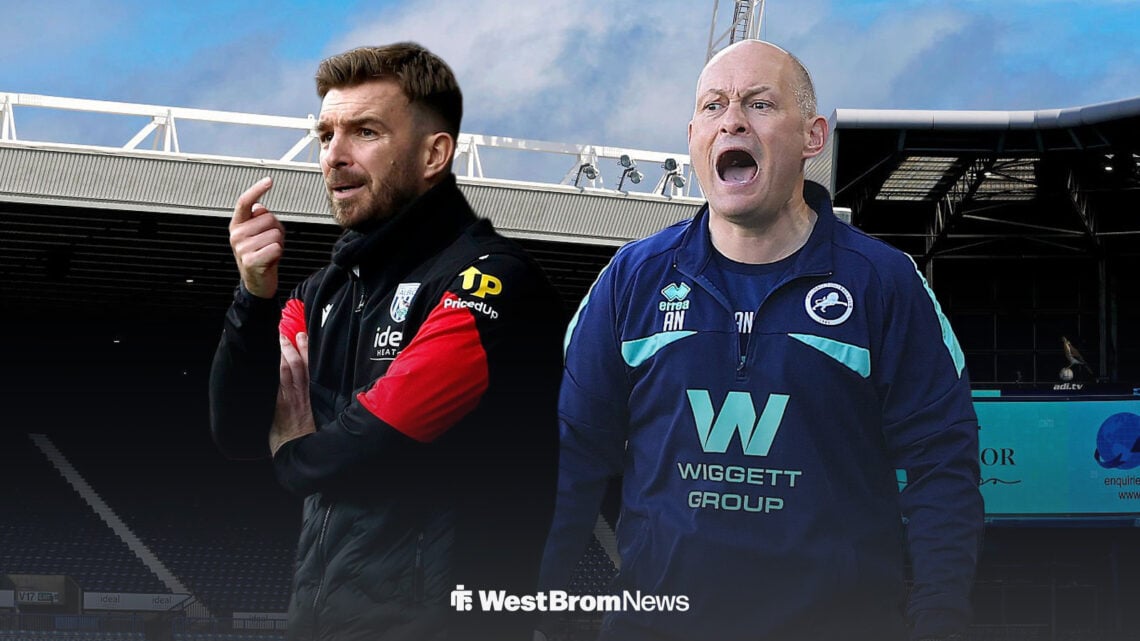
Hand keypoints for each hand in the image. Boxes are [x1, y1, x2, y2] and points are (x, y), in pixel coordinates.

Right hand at [229, 177, 283, 298]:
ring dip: (278, 243)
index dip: (257, 190)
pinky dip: (278, 254)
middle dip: (276, 230)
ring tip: (269, 252)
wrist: (258, 282)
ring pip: (275, 234)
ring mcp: (242, 248)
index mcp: (237, 224)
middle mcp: (236, 234)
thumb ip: (261, 219)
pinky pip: (276, 248)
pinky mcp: (250, 261)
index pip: (245, 202)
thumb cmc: (261, 255)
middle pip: (269, 218)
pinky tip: (270, 260)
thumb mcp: (259, 234)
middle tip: (269, 243)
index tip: (268, 181)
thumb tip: (260, 208)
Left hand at [270, 332, 314, 455]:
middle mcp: (298, 395)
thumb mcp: (312, 417)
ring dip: (279, 356)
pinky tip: (263, 365)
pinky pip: (273, 387)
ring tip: (274, 342)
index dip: (305, 349)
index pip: (307, 367)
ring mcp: (286, 401)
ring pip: (284, 373)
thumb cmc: (305, 438)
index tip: (301, 335)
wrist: (298, 453)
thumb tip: (304, 391)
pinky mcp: (277, 408)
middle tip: (282, 333)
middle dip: (288, 348)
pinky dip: (269, 374)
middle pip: (295, 365)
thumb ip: (307, 403)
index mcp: (308, 396)